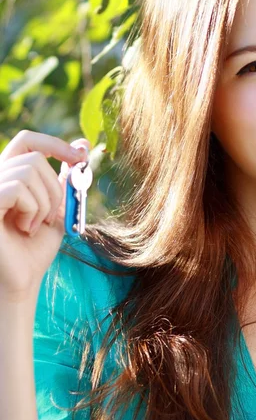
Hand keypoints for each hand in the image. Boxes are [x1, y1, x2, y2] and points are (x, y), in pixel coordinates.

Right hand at [0, 130, 90, 303]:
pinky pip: (17, 189)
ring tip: (34, 225)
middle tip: (50, 216)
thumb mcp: (58, 207)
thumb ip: (66, 177)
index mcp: (9, 175)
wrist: (22, 280)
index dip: (54, 143)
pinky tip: (24, 229)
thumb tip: (82, 144)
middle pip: (35, 157)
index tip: (79, 156)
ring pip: (29, 171)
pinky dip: (31, 210)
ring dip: (44, 203)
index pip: (27, 140)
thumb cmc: (35, 247)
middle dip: (54, 187)